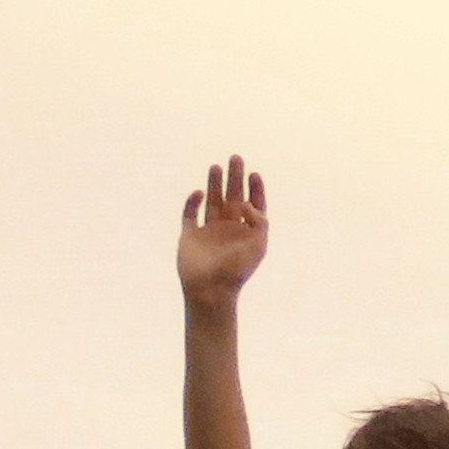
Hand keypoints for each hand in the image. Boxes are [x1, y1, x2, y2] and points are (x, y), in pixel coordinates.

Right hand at [178, 156, 267, 307]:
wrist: (210, 290)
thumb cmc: (237, 270)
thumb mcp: (258, 245)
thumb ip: (258, 221)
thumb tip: (244, 202)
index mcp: (247, 233)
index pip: (254, 206)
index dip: (255, 190)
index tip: (254, 174)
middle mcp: (229, 229)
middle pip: (232, 197)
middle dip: (235, 178)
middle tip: (236, 158)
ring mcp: (208, 231)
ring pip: (212, 201)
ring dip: (214, 184)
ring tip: (216, 166)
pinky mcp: (189, 235)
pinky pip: (190, 214)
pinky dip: (193, 202)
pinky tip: (200, 192)